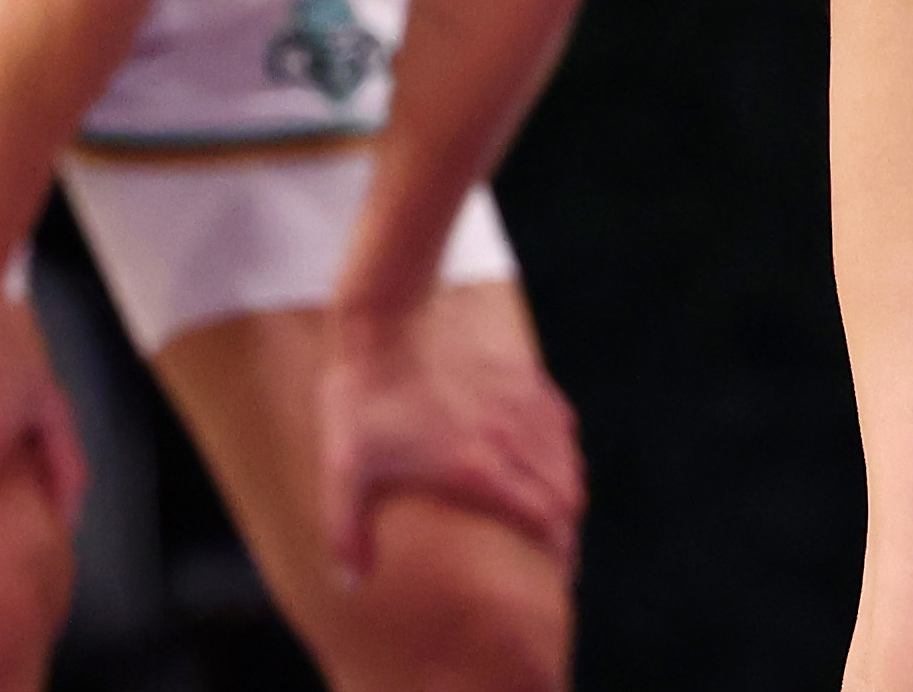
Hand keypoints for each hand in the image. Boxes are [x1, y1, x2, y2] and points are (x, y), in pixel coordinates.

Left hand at [317, 300, 584, 578]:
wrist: (385, 329)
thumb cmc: (362, 404)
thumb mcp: (343, 472)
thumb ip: (348, 533)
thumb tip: (352, 582)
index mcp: (476, 469)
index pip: (542, 516)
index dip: (558, 547)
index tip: (558, 567)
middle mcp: (508, 440)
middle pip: (566, 492)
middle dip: (568, 526)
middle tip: (558, 549)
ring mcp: (518, 406)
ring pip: (568, 458)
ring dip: (568, 489)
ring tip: (557, 512)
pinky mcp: (520, 379)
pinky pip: (559, 423)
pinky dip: (563, 450)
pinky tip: (550, 458)